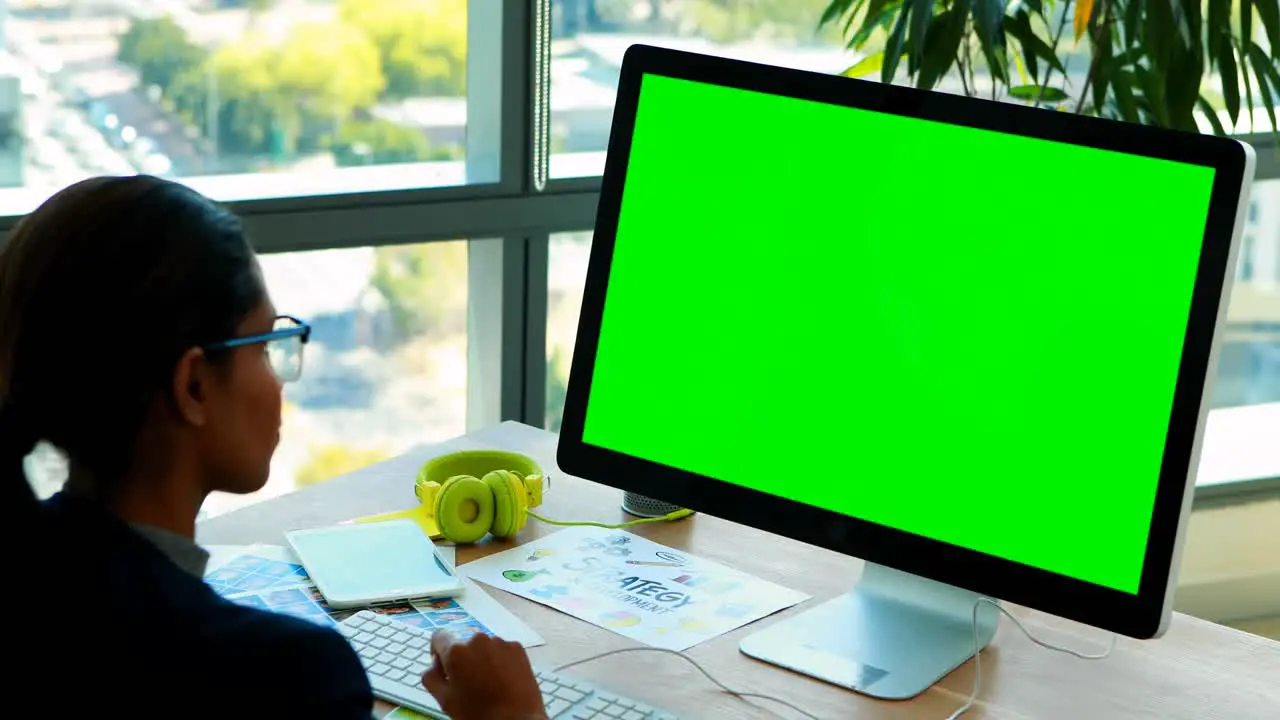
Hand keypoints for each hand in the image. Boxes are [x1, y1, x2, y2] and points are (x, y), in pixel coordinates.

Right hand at [422, 629, 546, 719]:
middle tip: (468, 682)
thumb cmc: (477, 713)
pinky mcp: (517, 647)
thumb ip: (431, 678)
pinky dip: (499, 660)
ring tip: (488, 682)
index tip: (445, 668)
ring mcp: (500, 642)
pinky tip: (502, 680)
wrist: (515, 719)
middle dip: (462, 658)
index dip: (437, 652)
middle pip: (462, 643)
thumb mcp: (444, 700)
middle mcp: (477, 639)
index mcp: (455, 651)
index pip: (439, 636)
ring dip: (481, 659)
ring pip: (483, 646)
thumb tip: (433, 665)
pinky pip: (501, 650)